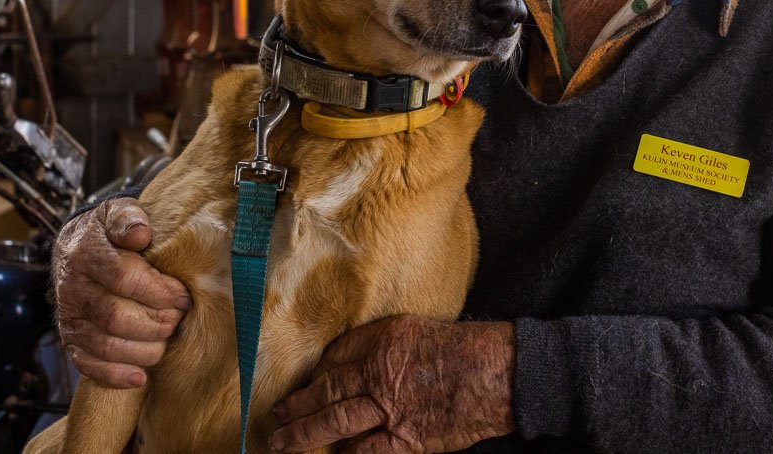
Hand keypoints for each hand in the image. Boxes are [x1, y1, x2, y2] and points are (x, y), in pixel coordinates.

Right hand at [51, 198, 191, 387]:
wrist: (76, 247)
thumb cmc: (108, 232)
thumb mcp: (117, 212)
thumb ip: (129, 218)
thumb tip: (140, 234)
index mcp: (86, 254)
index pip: (123, 278)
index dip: (159, 291)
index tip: (183, 295)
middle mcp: (73, 289)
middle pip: (116, 318)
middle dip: (156, 323)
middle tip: (178, 318)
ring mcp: (70, 317)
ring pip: (106, 346)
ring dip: (144, 349)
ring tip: (166, 338)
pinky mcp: (71, 340)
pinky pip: (89, 366)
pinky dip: (116, 375)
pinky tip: (140, 375)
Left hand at [269, 316, 514, 452]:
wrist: (497, 374)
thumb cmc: (465, 349)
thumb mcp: (417, 330)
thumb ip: (383, 345)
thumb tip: (353, 360)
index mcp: (382, 340)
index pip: (335, 356)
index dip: (316, 371)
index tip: (306, 381)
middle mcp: (379, 371)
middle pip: (326, 389)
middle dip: (296, 403)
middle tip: (275, 413)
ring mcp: (390, 407)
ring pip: (334, 420)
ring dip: (304, 432)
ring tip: (282, 441)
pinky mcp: (406, 437)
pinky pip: (366, 451)